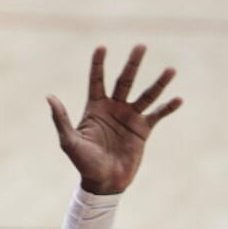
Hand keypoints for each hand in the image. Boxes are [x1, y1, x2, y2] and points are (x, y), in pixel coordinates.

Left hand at [48, 45, 181, 194]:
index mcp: (95, 109)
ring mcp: (130, 118)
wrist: (103, 182)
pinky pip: (158, 114)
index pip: (96, 81)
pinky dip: (168, 107)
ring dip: (159, 83)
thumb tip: (49, 97)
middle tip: (141, 46)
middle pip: (125, 81)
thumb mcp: (69, 141)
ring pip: (146, 95)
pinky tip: (178, 99)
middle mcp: (114, 108)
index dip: (98, 65)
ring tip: (171, 69)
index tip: (101, 47)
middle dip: (132, 64)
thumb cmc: (83, 162)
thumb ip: (61, 119)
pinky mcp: (143, 130)